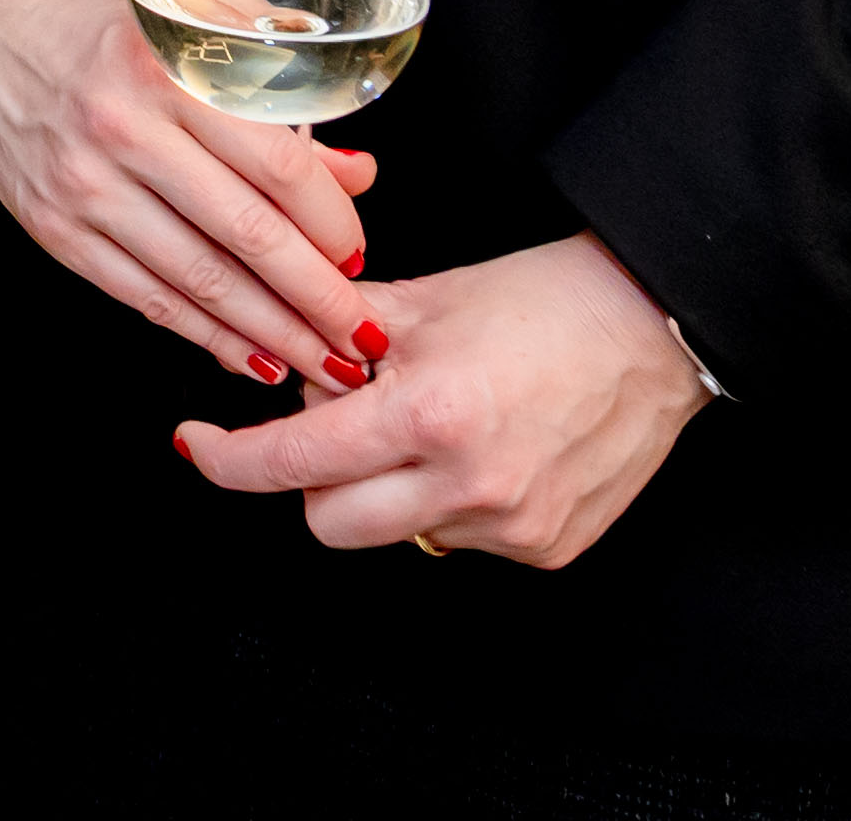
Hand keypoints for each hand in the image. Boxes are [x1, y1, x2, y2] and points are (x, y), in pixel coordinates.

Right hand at [0, 0, 384, 391]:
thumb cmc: (113, 31)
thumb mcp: (200, 31)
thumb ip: (280, 101)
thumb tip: (357, 176)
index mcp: (167, 68)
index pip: (274, 165)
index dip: (330, 222)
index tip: (359, 253)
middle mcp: (122, 128)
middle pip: (246, 235)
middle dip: (317, 299)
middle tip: (364, 337)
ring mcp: (83, 185)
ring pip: (199, 281)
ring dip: (271, 333)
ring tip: (324, 362)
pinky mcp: (55, 228)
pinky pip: (146, 298)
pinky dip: (206, 336)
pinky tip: (251, 356)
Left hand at [177, 232, 708, 563]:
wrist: (652, 328)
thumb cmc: (542, 301)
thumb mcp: (422, 303)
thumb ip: (342, 344)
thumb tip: (291, 376)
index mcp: (428, 415)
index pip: (294, 461)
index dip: (230, 460)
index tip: (197, 447)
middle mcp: (470, 484)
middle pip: (330, 522)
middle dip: (313, 479)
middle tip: (339, 426)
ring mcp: (513, 526)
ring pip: (397, 531)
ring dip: (390, 488)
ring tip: (436, 423)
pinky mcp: (548, 548)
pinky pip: (461, 539)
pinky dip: (450, 500)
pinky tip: (484, 448)